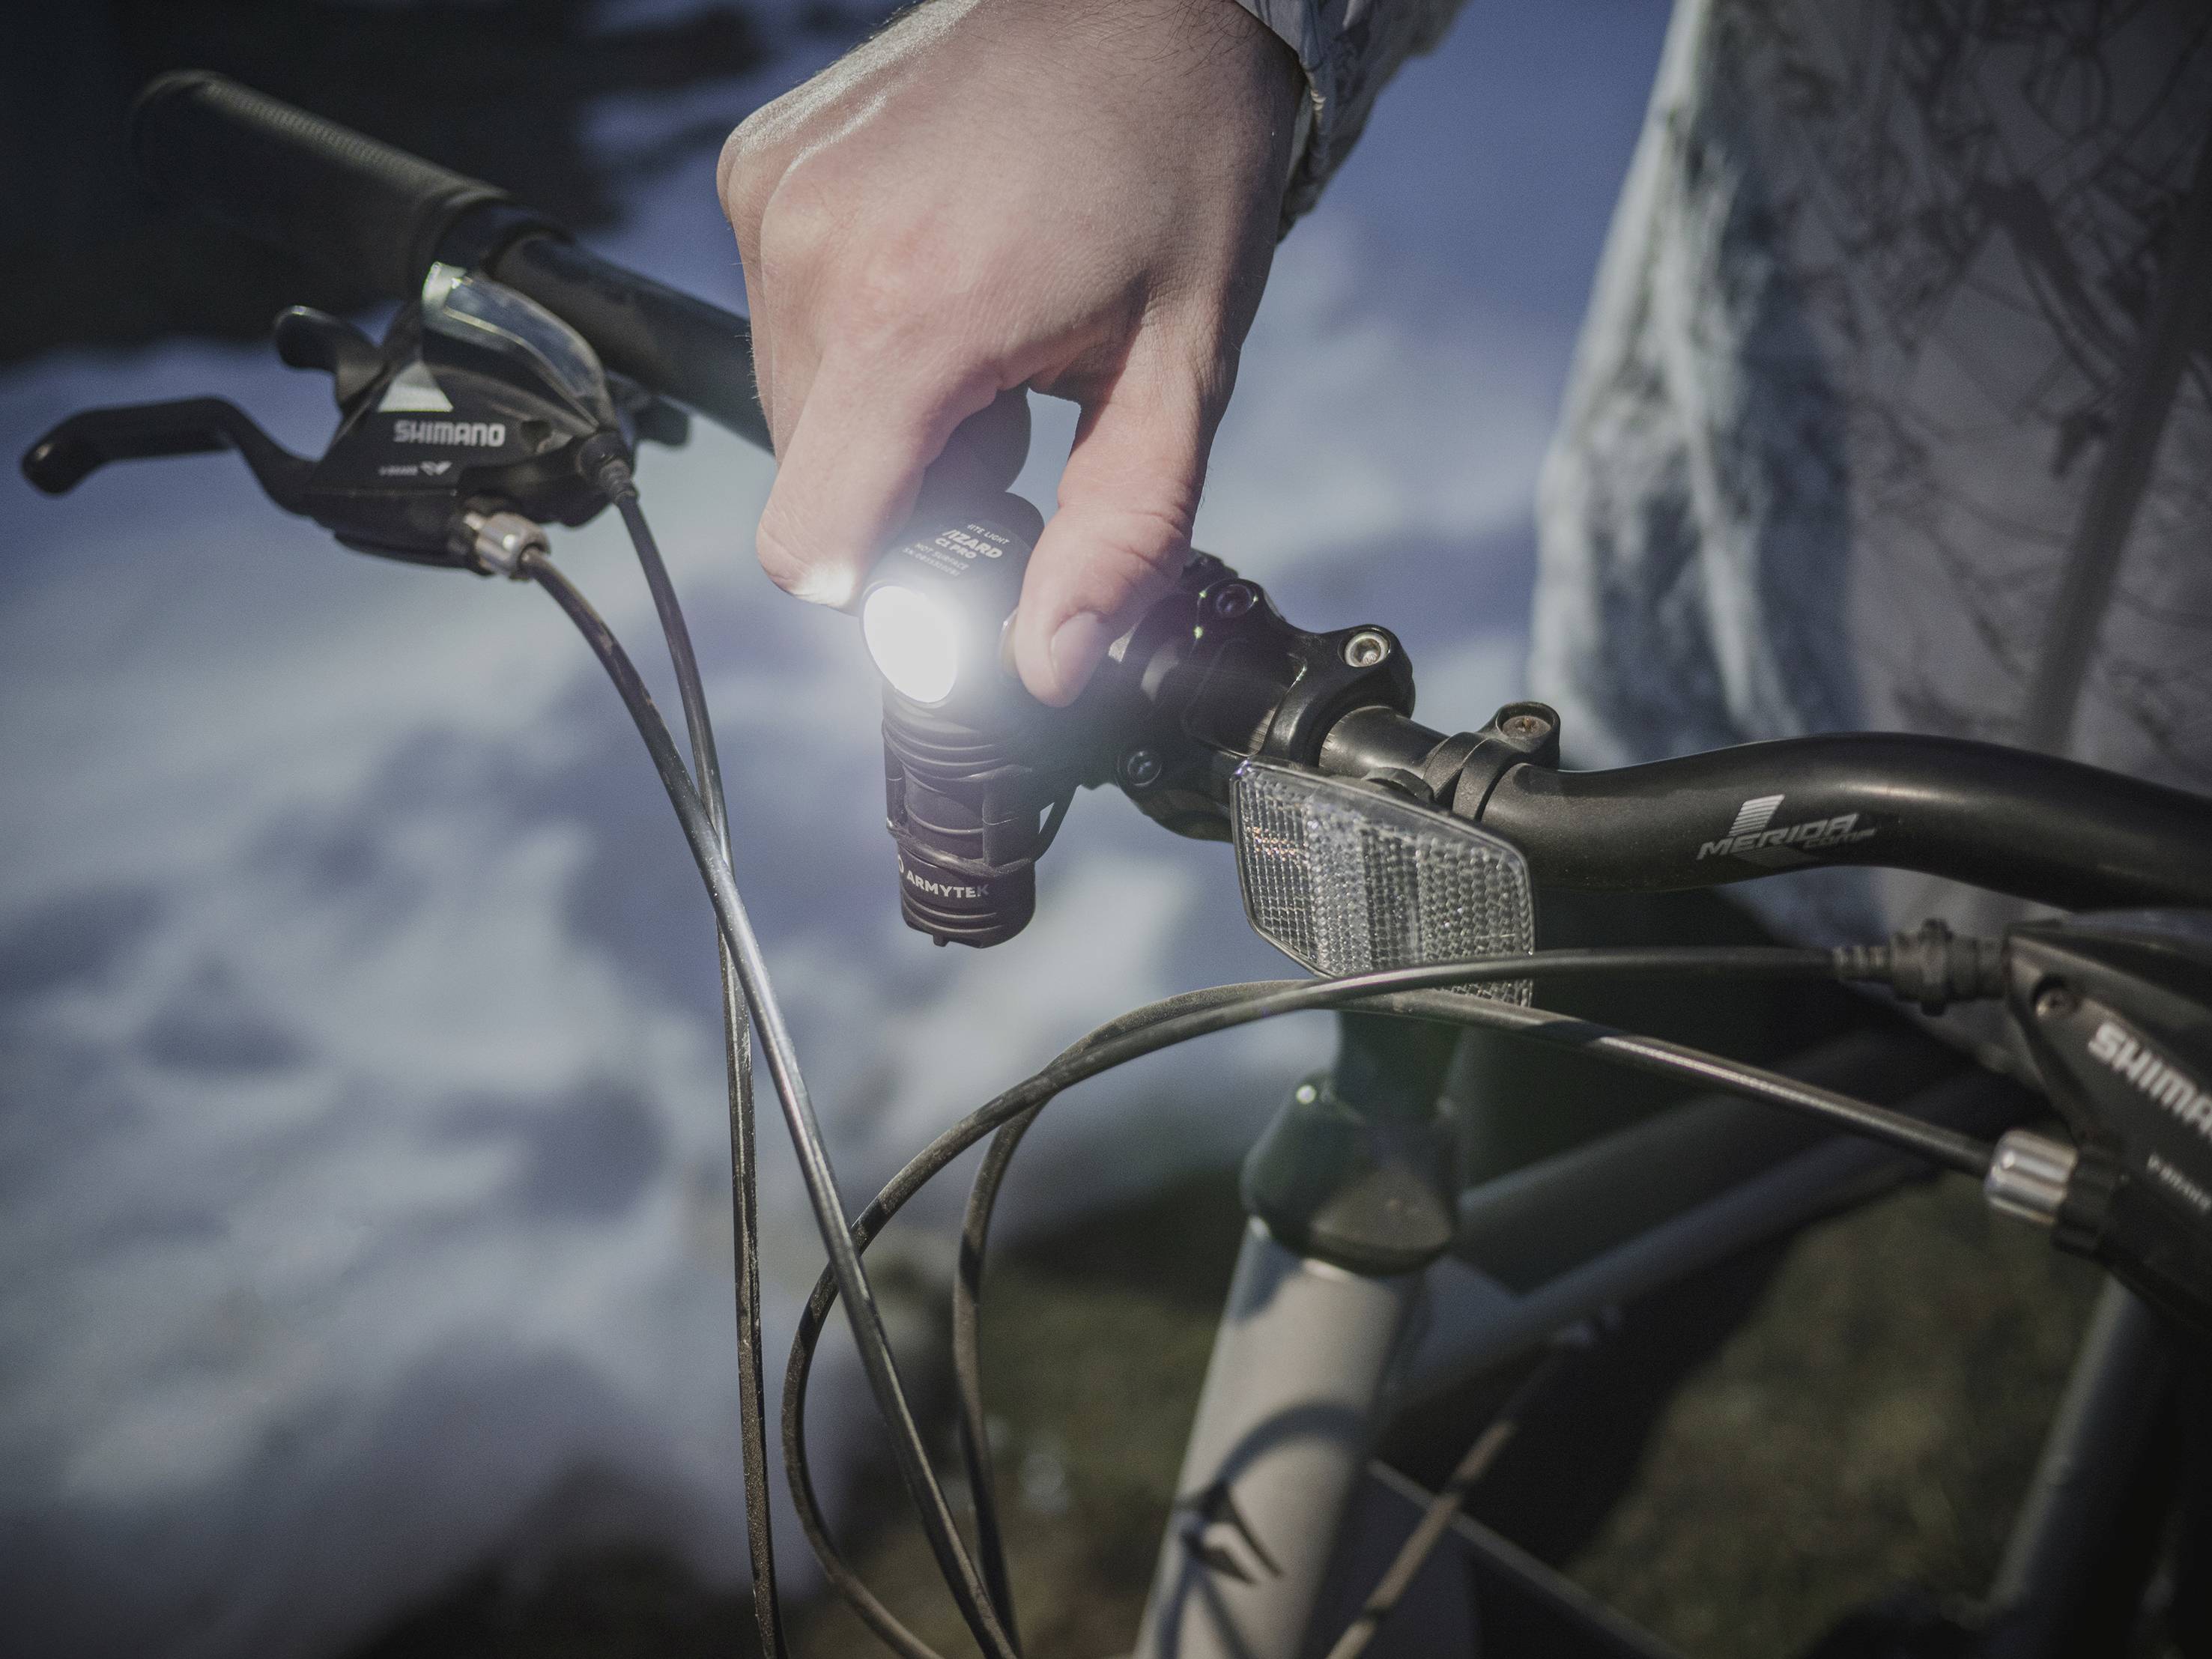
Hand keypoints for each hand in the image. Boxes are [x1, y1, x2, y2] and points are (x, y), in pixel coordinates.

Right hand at [719, 0, 1301, 703]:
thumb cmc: (1180, 161)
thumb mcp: (1183, 372)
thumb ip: (1117, 538)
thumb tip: (1044, 667)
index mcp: (913, 317)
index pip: (811, 546)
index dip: (888, 582)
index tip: (968, 541)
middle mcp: (811, 253)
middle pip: (812, 482)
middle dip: (910, 482)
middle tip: (1013, 409)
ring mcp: (772, 197)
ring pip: (793, 403)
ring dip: (882, 407)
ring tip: (984, 328)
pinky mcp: (758, 163)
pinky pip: (779, 313)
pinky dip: (851, 329)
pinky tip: (940, 271)